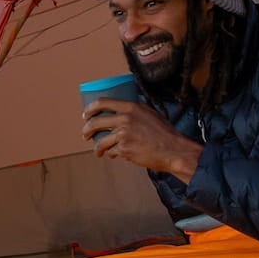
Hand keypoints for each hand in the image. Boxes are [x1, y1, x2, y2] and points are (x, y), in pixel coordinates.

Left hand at [81, 100, 201, 179]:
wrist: (173, 150)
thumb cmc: (164, 132)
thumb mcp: (150, 113)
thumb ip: (136, 108)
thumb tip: (126, 104)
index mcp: (130, 107)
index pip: (102, 102)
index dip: (89, 109)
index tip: (85, 115)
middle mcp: (124, 119)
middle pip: (95, 122)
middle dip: (86, 130)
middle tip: (85, 134)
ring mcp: (123, 135)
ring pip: (100, 141)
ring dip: (96, 147)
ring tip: (98, 151)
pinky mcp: (124, 149)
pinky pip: (111, 152)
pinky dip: (111, 154)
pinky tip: (114, 155)